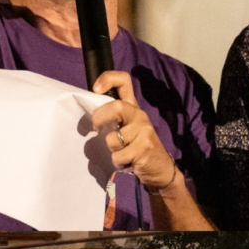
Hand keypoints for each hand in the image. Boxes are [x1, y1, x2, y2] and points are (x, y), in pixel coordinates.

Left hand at [91, 71, 177, 190]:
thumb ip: (112, 120)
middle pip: (117, 107)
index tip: (96, 89)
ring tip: (122, 153)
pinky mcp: (144, 148)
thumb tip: (89, 119)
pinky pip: (118, 156)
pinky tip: (127, 162)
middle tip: (94, 128)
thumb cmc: (137, 148)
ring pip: (113, 138)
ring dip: (112, 150)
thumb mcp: (126, 129)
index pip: (124, 81)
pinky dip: (118, 162)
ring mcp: (144, 131)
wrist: (160, 168)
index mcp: (133, 108)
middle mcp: (139, 115)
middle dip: (100, 118)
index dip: (108, 79)